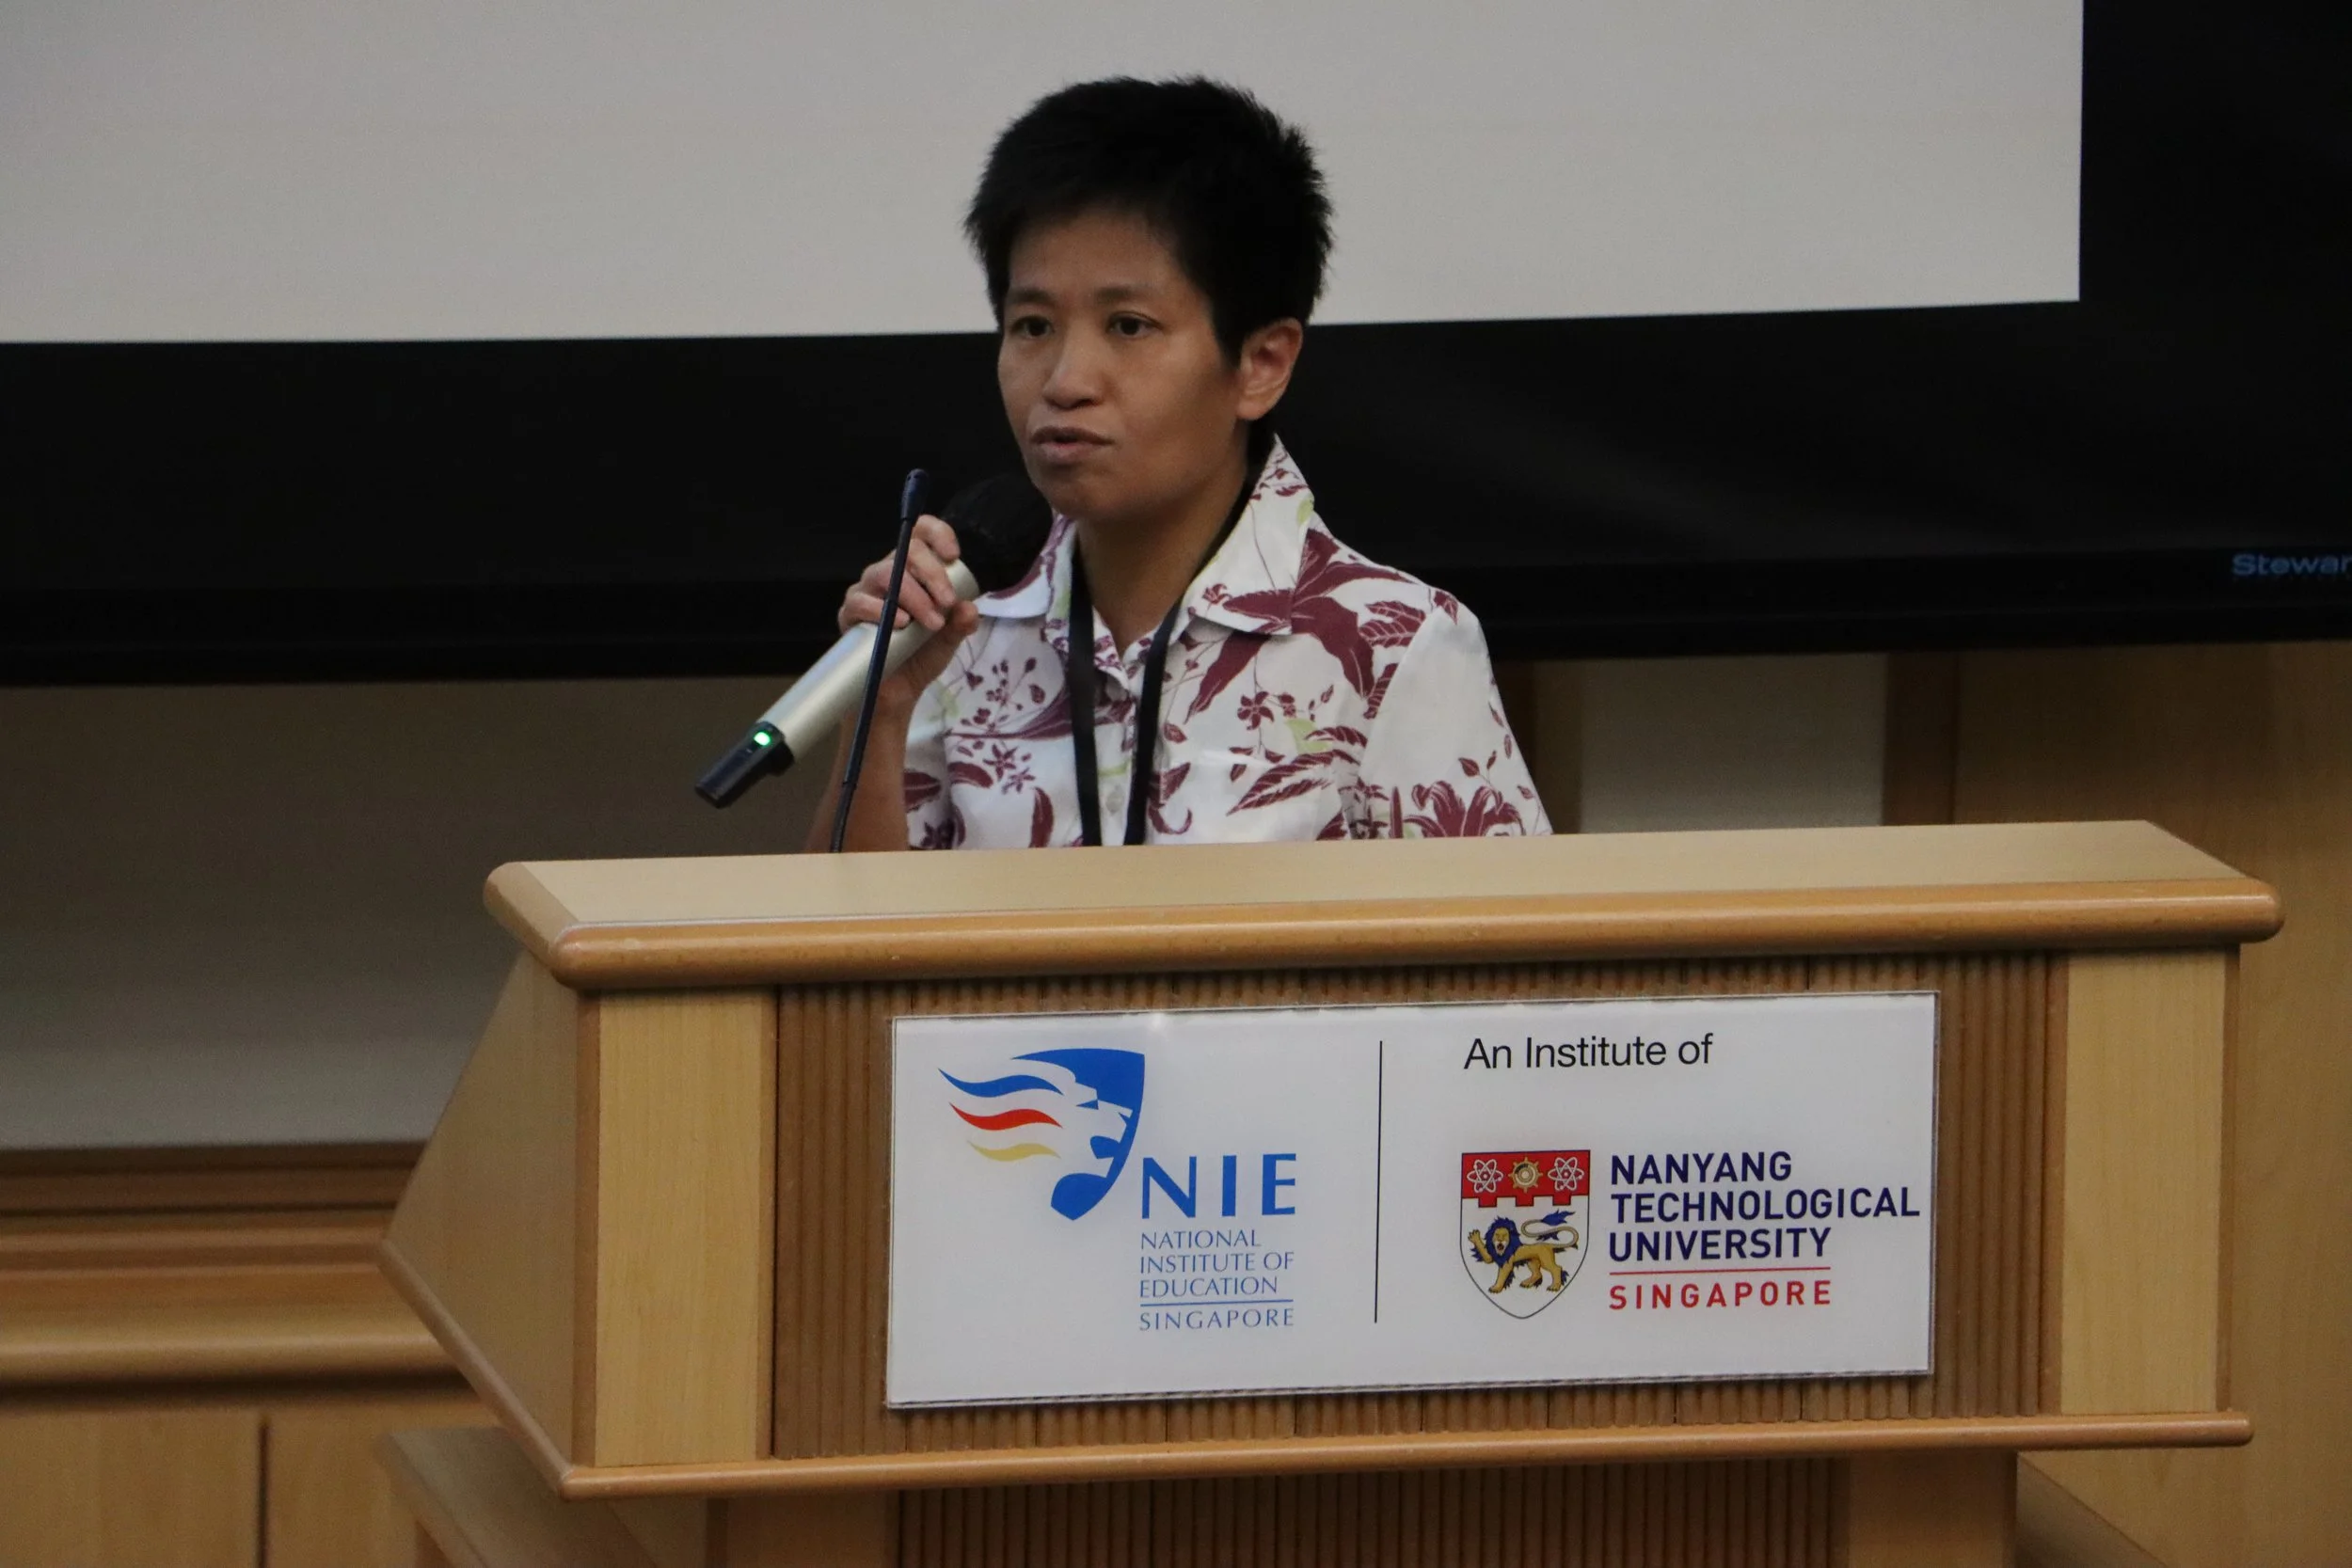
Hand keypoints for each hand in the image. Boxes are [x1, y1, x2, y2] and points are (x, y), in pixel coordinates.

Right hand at [837, 514, 980, 712]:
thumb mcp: (950, 639)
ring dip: (913, 596)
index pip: (921, 533)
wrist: (897, 691)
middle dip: (933, 574)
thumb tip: (969, 608)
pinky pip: (860, 602)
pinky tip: (899, 624)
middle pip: (906, 551)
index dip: (937, 534)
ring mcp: (866, 591)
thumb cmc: (921, 655)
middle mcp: (889, 573)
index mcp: (915, 570)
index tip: (954, 555)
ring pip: (885, 574)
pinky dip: (881, 610)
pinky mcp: (849, 614)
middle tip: (947, 602)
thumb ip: (961, 623)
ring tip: (931, 622)